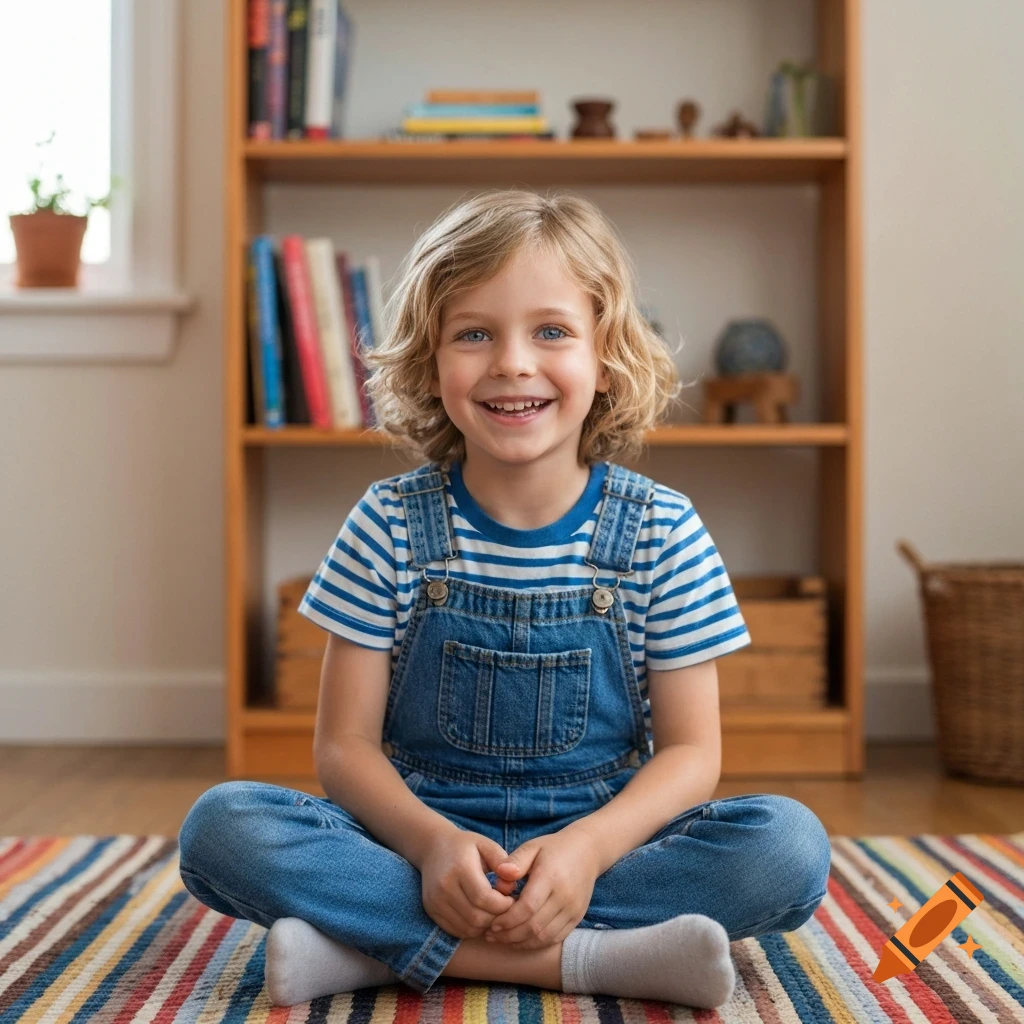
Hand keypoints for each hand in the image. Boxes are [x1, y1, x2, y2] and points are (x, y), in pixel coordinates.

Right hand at [419, 826, 516, 939]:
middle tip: (506, 909)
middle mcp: (444, 887)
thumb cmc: (466, 846)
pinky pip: (457, 931)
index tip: (513, 899)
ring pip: (468, 928)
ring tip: (494, 912)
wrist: (433, 848)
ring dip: (486, 925)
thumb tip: (513, 883)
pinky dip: (473, 929)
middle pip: (476, 916)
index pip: (484, 898)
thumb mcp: (486, 845)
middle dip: (497, 917)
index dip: (503, 904)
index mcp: (459, 868)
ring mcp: (435, 901)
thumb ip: (503, 862)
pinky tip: (480, 915)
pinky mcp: (432, 911)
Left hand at [484, 826, 601, 949]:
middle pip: (534, 926)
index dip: (507, 920)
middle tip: (491, 935)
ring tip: (502, 939)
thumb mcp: (532, 847)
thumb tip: (500, 875)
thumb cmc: (553, 849)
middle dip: (509, 935)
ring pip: (545, 937)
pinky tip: (520, 940)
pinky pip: (555, 938)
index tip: (491, 924)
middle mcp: (564, 896)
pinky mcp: (577, 918)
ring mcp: (573, 909)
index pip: (527, 907)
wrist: (587, 852)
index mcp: (551, 876)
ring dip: (521, 943)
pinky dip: (536, 944)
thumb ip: (515, 861)